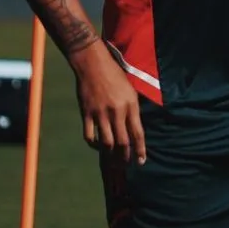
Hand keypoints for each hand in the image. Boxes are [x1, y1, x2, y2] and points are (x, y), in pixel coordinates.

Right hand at [67, 41, 146, 165]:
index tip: (141, 161)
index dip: (140, 150)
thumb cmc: (114, 74)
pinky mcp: (87, 113)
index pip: (138, 133)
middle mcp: (117, 111)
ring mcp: (101, 113)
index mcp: (131, 105)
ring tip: (112, 160)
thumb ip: (133, 110)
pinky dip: (93, 145)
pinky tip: (97, 145)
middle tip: (126, 164)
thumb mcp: (130, 90)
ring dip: (110, 155)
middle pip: (123, 142)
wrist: (92, 63)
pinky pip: (90, 136)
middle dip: (125, 157)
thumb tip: (134, 130)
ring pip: (107, 143)